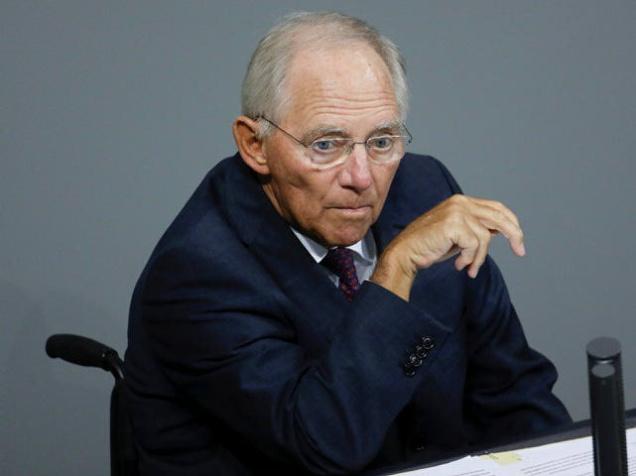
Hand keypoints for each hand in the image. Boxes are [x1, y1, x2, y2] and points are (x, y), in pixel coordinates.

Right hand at [371, 194, 524, 300]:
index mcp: (461, 201)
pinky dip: (469, 259)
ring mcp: (457, 212)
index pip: (496, 207)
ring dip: (479, 258)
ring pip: (485, 237)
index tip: (518, 240)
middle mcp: (460, 202)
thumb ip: (476, 229)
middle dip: (514, 235)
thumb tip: (499, 232)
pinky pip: (475, 245)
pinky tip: (457, 265)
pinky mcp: (453, 224)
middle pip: (499, 216)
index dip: (511, 222)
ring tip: (468, 268)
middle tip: (520, 251)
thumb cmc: (430, 247)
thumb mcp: (458, 236)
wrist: (406, 253)